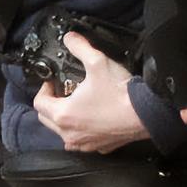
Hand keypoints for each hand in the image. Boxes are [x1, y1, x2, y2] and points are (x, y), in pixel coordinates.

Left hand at [33, 32, 148, 153]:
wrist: (147, 115)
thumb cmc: (120, 93)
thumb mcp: (97, 61)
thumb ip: (79, 47)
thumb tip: (70, 37)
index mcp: (63, 115)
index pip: (39, 103)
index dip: (44, 88)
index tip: (53, 82)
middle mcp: (70, 134)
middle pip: (46, 119)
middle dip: (51, 103)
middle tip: (62, 90)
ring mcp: (85, 144)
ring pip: (62, 132)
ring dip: (64, 118)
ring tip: (76, 103)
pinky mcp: (99, 148)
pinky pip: (81, 140)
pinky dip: (80, 129)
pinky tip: (92, 117)